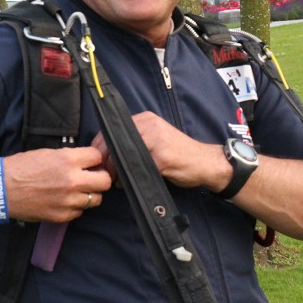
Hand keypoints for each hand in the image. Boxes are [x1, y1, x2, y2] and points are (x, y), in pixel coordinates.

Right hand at [2, 147, 111, 222]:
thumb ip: (70, 157)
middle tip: (91, 177)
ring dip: (89, 194)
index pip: (98, 157)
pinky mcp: (61, 216)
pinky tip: (63, 200)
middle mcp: (72, 180)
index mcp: (68, 160)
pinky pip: (79, 212)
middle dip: (99, 178)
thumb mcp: (47, 153)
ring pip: (95, 199)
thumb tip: (86, 162)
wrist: (0, 189)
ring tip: (76, 190)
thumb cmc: (21, 167)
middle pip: (105, 181)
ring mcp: (68, 201)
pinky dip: (75, 207)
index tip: (89, 162)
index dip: (94, 159)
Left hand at [91, 112, 229, 191]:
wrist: (205, 162)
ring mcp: (155, 139)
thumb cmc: (178, 155)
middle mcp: (148, 125)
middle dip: (104, 160)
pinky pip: (136, 167)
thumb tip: (106, 155)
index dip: (99, 147)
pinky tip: (127, 183)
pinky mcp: (161, 156)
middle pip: (113, 140)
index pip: (110, 129)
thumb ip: (134, 141)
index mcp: (144, 119)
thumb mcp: (154, 140)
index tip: (96, 162)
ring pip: (121, 154)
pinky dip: (128, 177)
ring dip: (114, 170)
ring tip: (116, 180)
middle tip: (104, 174)